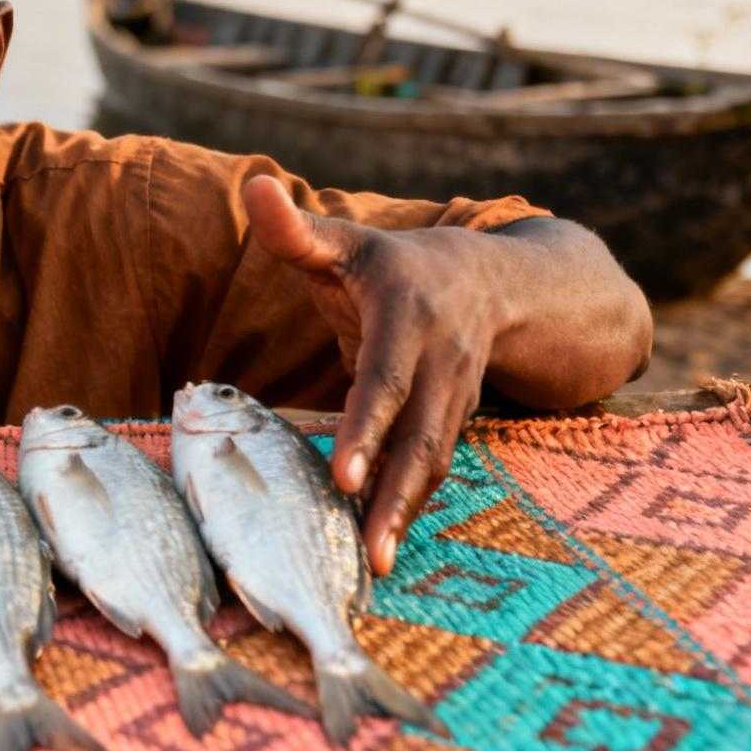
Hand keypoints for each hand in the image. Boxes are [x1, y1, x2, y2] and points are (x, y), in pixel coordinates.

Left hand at [242, 176, 507, 576]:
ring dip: (404, 514)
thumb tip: (254, 185)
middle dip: (391, 492)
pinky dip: (412, 509)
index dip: (365, 427)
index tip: (340, 474)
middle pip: (418, 434)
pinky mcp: (458, 422)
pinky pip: (436, 469)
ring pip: (433, 461)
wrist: (496, 282)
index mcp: (407, 315)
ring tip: (373, 564)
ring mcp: (459, 395)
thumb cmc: (393, 266)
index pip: (385, 378)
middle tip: (364, 547)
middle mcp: (442, 360)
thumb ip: (295, 229)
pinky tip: (383, 548)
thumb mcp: (346, 243)